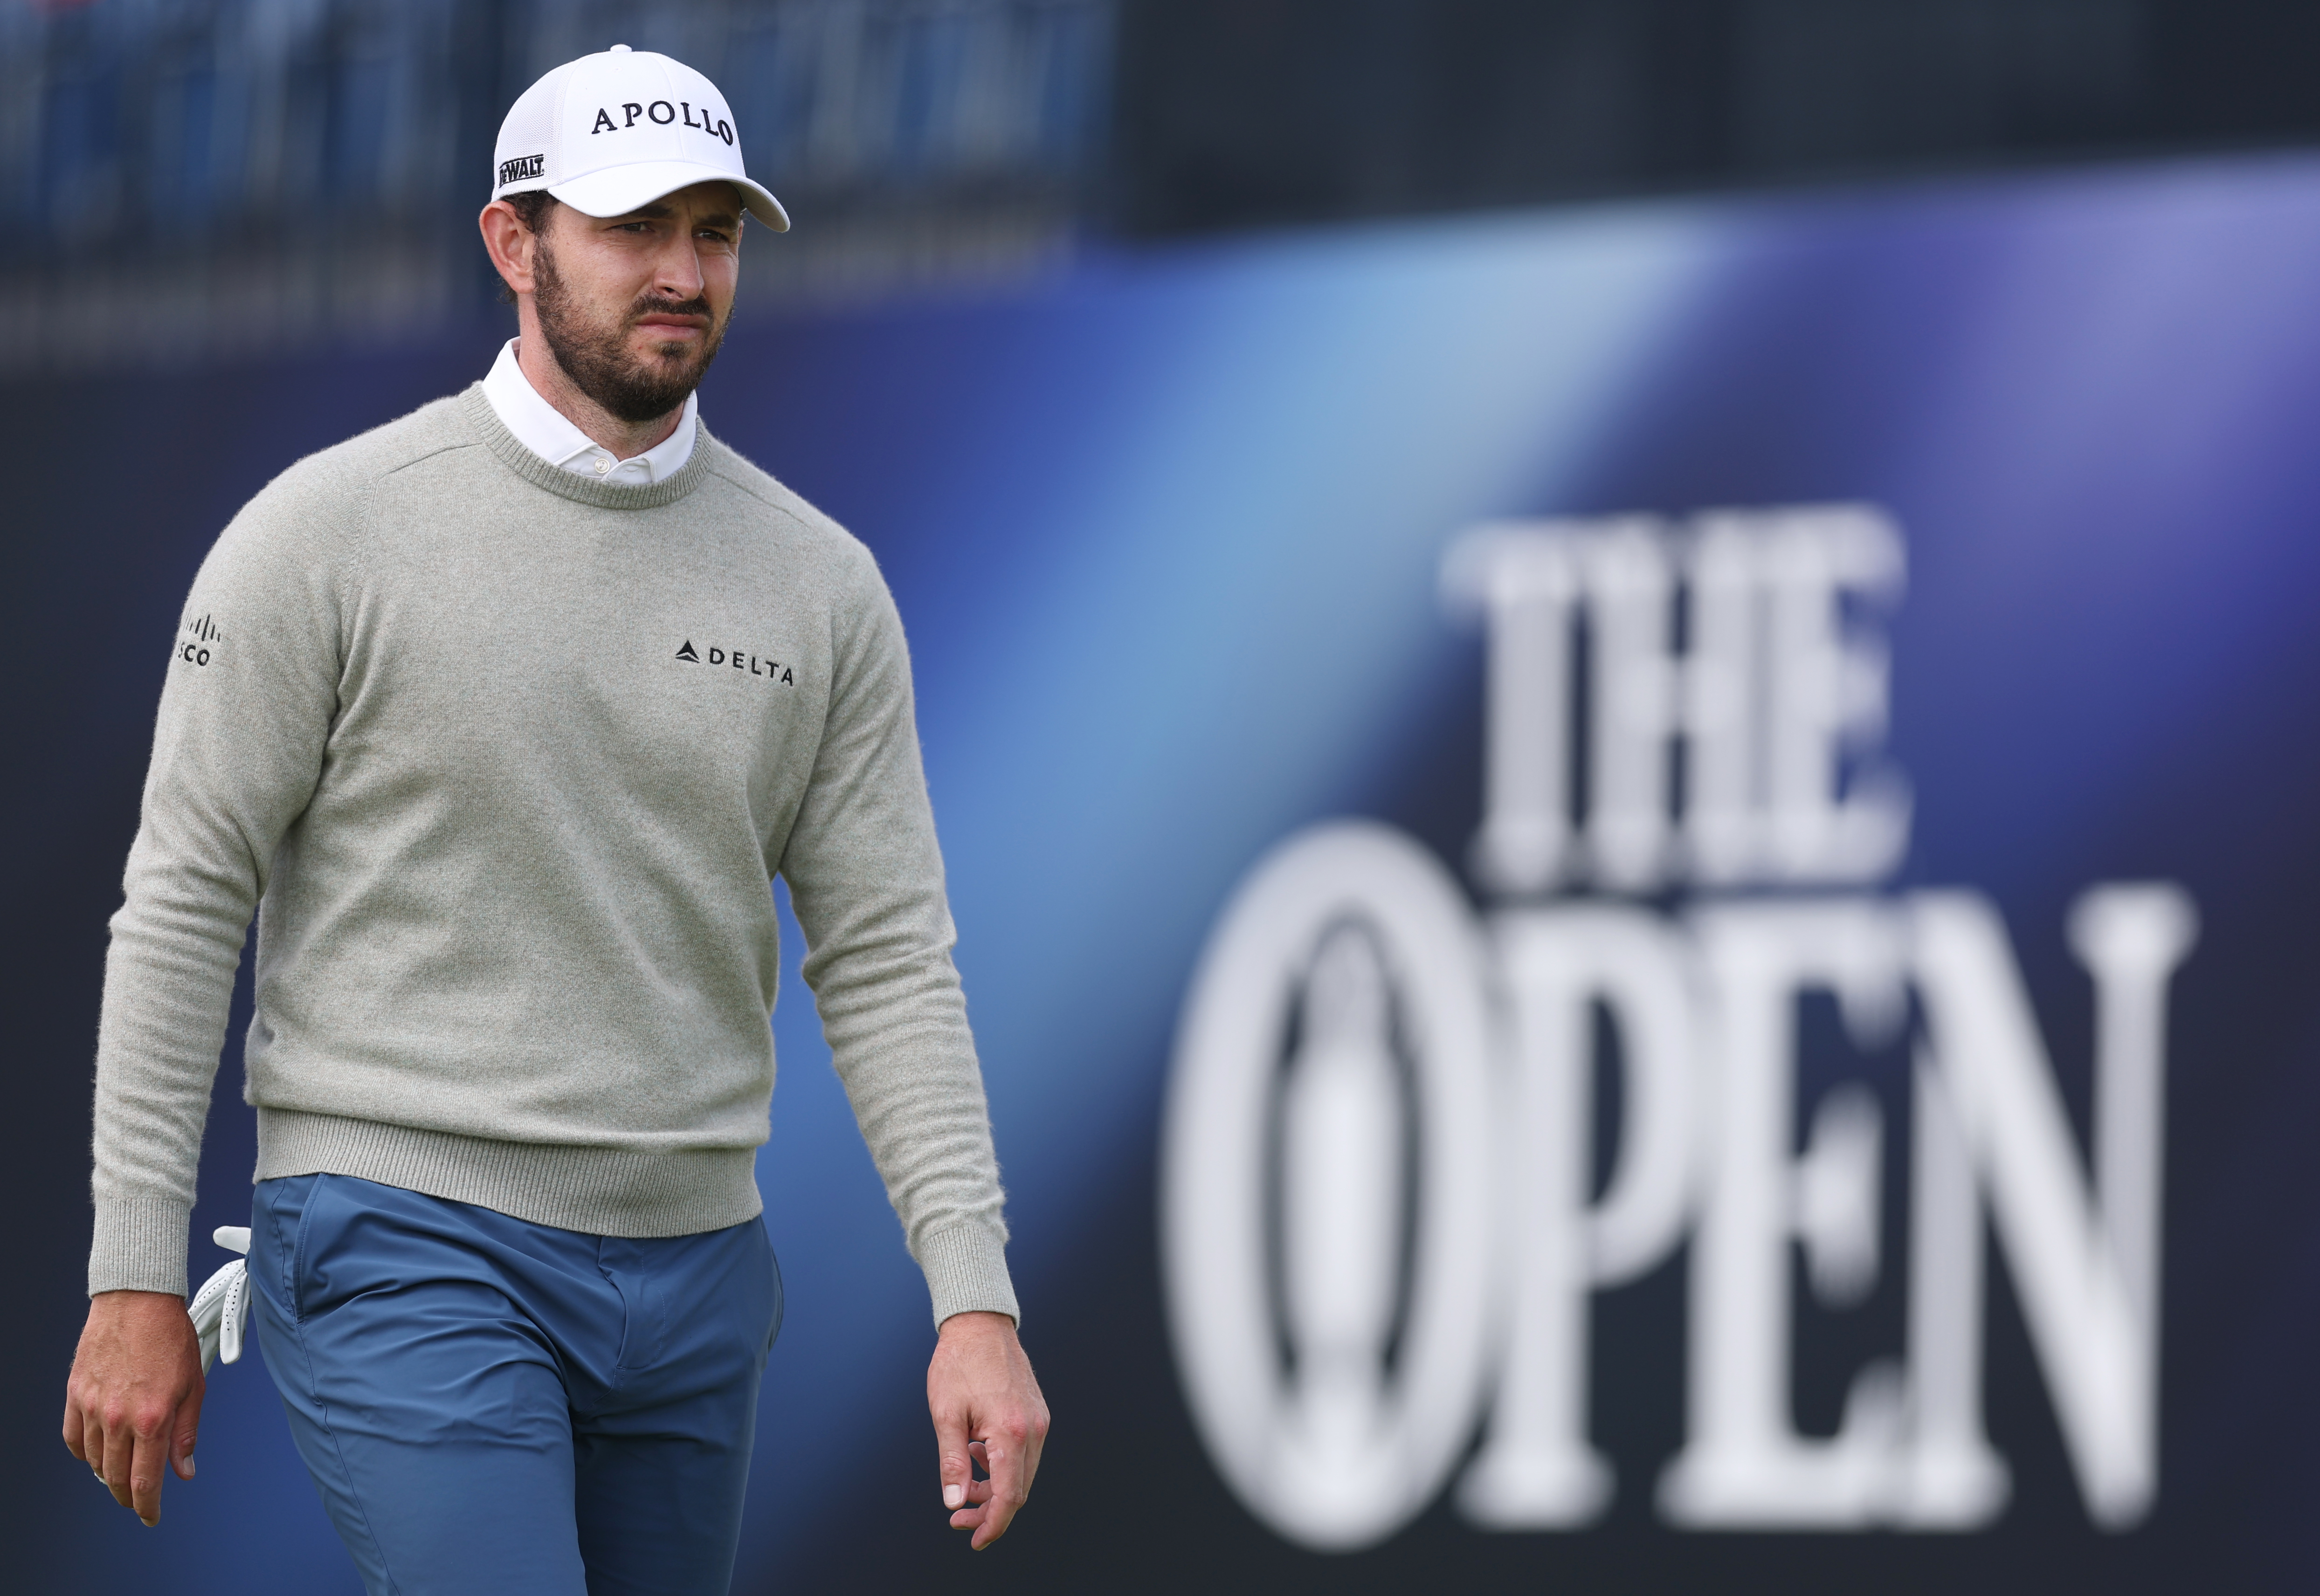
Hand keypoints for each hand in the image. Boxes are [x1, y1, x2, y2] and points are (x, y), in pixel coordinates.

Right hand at [62, 1289, 204, 1525]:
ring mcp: (93, 1407)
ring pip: (95, 1460)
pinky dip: (85, 1452)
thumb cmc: (170, 1338)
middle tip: (137, 1502)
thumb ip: (186, 1433)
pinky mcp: (75, 1395)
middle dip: (128, 1497)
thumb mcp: (194, 1387)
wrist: (138, 1302)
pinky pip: (74, 1438)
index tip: (151, 1517)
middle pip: (116, 1477)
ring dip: (108, 1474)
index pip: (145, 1481)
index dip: (147, 1506)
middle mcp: (119, 1418)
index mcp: (153, 1418)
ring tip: (121, 1475)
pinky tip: (96, 1454)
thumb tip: (184, 1471)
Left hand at [927, 1310, 1048, 1549]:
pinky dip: (1003, 1464)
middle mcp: (1034, 1429)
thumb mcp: (946, 1415)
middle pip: (1018, 1490)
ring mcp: (1039, 1420)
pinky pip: (1025, 1452)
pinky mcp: (1037, 1412)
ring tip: (966, 1483)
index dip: (992, 1525)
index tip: (973, 1539)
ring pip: (1023, 1473)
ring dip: (996, 1487)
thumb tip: (955, 1502)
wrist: (980, 1324)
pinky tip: (978, 1452)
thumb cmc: (959, 1364)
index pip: (1009, 1497)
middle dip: (990, 1511)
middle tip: (958, 1516)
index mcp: (1011, 1433)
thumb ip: (952, 1462)